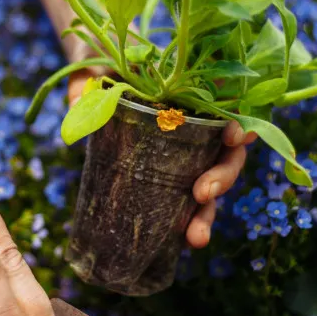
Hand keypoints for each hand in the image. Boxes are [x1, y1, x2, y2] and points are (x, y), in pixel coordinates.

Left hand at [67, 74, 256, 247]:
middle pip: (226, 156)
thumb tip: (77, 104)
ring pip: (210, 186)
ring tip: (194, 238)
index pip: (230, 111)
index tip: (234, 135)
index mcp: (193, 97)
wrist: (93, 84)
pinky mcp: (168, 179)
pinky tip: (185, 243)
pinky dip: (189, 224)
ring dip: (207, 214)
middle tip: (202, 194)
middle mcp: (197, 128)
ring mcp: (185, 157)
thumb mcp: (99, 73)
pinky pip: (186, 205)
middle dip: (221, 179)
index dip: (239, 125)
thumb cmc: (105, 72)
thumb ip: (89, 86)